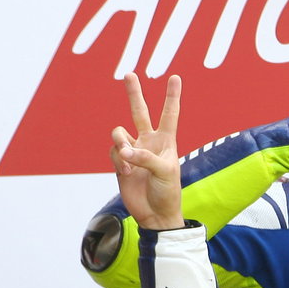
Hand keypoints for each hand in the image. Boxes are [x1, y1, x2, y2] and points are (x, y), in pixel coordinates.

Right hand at [110, 72, 184, 229]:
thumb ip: (145, 158)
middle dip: (134, 93)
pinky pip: (113, 151)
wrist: (154, 214)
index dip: (172, 96)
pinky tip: (126, 173)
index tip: (175, 77)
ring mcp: (133, 151)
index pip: (170, 114)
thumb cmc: (167, 192)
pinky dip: (118, 160)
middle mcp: (149, 142)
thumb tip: (123, 150)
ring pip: (119, 132)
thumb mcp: (164, 172)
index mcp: (167, 141)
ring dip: (121, 144)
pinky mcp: (120, 161)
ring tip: (128, 162)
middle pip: (140, 112)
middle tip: (129, 74)